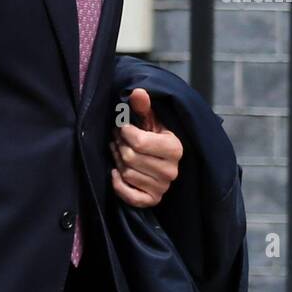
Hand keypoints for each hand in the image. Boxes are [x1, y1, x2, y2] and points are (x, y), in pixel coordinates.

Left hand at [109, 88, 181, 208]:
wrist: (160, 162)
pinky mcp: (153, 200)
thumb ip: (143, 107)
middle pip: (130, 158)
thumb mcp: (151, 121)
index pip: (138, 142)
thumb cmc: (154, 138)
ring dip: (117, 161)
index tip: (123, 128)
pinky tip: (117, 173)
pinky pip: (129, 196)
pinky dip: (118, 185)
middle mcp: (172, 171)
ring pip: (127, 174)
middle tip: (117, 139)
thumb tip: (137, 92)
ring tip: (118, 152)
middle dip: (119, 146)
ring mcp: (163, 188)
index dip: (124, 132)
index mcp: (175, 148)